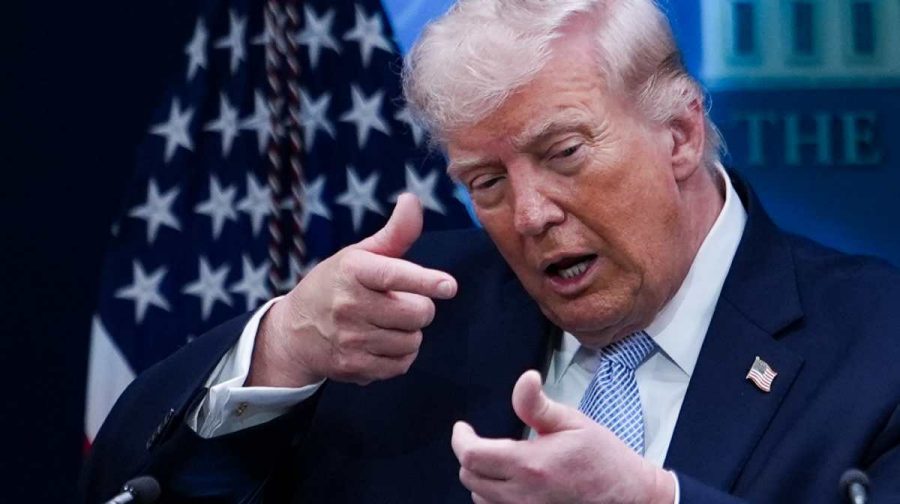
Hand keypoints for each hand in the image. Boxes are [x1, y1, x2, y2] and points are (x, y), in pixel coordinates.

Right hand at [247, 193, 457, 387]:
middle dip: (419, 307)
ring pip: (413, 340)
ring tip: (387, 323)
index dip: (425, 281)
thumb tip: (413, 199)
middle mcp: (349, 304)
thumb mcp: (359, 255)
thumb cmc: (335, 285)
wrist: (293, 332)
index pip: (394, 275)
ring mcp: (350, 339)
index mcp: (353, 270)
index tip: (448, 286)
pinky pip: (401, 365)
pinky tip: (382, 343)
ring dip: (409, 332)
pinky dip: (400, 355)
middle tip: (400, 302)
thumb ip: (394, 233)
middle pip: (418, 313)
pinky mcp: (354, 367)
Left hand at [451, 371, 675, 503]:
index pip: (472, 456)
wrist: (630, 496)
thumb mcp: (572, 422)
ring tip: (495, 460)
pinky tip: (508, 481)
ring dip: (480, 478)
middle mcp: (523, 495)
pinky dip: (492, 496)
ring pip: (479, 498)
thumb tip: (525, 378)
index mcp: (530, 464)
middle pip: (469, 478)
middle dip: (468, 455)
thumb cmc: (603, 457)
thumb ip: (538, 404)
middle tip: (478, 439)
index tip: (463, 428)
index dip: (460, 439)